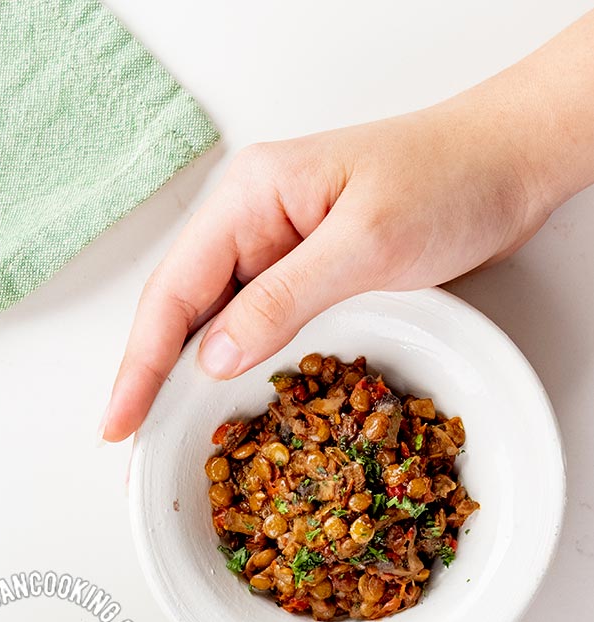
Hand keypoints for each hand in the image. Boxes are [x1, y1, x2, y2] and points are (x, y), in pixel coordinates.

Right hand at [103, 16, 593, 438]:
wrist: (513, 161)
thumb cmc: (451, 180)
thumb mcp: (366, 243)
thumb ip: (284, 299)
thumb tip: (210, 358)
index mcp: (250, 197)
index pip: (173, 290)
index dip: (139, 364)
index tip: (119, 423)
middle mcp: (252, 220)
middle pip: (178, 310)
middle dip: (148, 380)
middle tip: (127, 449)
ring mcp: (275, 247)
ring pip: (209, 324)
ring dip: (184, 382)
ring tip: (159, 441)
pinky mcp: (303, 273)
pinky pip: (249, 328)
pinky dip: (229, 372)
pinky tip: (218, 408)